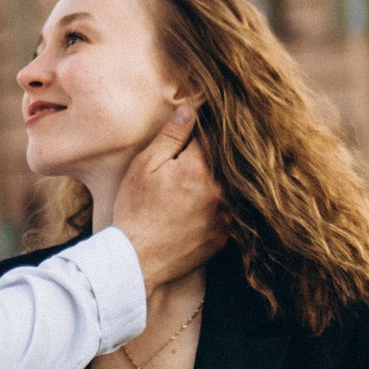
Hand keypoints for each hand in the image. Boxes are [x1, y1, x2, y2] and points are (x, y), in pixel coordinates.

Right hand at [113, 106, 225, 303]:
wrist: (136, 260)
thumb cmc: (135, 210)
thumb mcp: (145, 166)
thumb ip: (171, 135)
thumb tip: (191, 108)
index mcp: (200, 168)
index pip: (212, 136)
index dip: (205, 130)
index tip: (202, 126)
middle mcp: (220, 191)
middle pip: (228, 162)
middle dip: (217, 155)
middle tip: (199, 158)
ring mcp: (226, 216)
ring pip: (234, 188)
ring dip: (225, 181)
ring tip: (202, 184)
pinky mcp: (225, 237)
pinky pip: (232, 214)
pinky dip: (223, 207)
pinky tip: (205, 206)